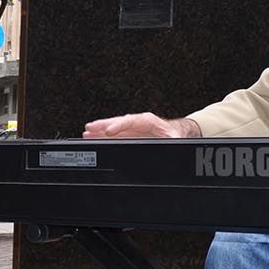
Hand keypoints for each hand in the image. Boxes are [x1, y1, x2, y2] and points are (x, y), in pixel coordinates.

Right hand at [83, 112, 200, 138]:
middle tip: (89, 129)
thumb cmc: (177, 135)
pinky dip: (105, 136)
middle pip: (118, 123)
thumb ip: (171, 142)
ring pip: (114, 128)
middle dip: (103, 126)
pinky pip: (116, 135)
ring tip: (87, 133)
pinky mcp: (131, 135)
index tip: (108, 131)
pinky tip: (96, 137)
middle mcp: (138, 123)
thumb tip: (168, 147)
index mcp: (149, 121)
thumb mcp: (176, 140)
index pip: (130, 121)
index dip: (118, 126)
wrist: (181, 134)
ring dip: (100, 131)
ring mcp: (133, 129)